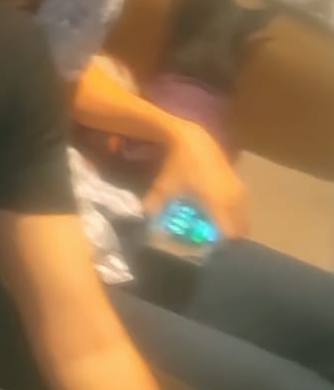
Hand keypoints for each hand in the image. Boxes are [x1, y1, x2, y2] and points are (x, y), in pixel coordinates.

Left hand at [144, 121, 247, 238]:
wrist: (193, 138)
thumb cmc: (178, 164)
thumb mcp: (163, 187)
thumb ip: (154, 207)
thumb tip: (147, 225)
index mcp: (219, 203)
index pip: (229, 236)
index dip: (218, 247)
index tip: (204, 251)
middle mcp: (235, 200)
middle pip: (239, 231)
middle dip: (225, 241)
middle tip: (207, 243)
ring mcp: (240, 192)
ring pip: (241, 220)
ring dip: (228, 228)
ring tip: (209, 231)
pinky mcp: (239, 185)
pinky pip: (240, 210)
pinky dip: (230, 217)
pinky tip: (213, 215)